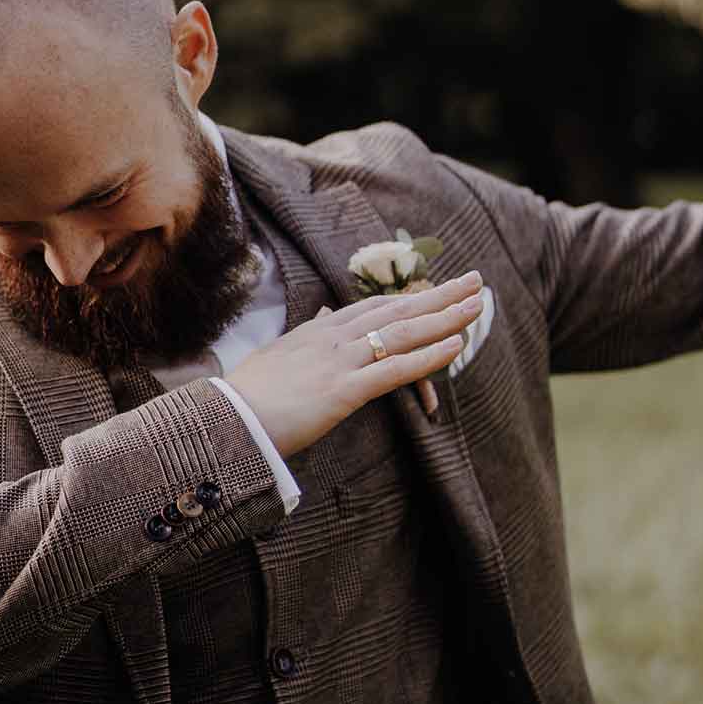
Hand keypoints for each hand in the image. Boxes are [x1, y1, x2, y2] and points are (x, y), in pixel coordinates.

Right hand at [223, 271, 482, 457]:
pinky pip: (395, 369)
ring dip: (445, 317)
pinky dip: (429, 356)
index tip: (438, 289)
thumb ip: (303, 340)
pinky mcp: (344, 389)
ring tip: (478, 305)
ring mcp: (340, 360)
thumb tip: (322, 321)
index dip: (410, 298)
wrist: (225, 421)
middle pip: (397, 309)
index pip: (375, 308)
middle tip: (475, 282)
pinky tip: (456, 346)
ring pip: (404, 332)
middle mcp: (333, 337)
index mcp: (319, 331)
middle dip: (440, 296)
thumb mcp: (276, 358)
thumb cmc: (246, 398)